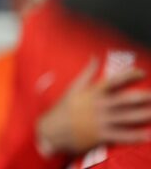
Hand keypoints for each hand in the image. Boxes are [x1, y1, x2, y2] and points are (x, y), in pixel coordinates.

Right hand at [36, 58, 150, 154]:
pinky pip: (122, 136)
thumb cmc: (63, 108)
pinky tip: (147, 135)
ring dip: (143, 115)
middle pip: (124, 100)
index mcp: (92, 93)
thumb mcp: (73, 88)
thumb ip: (86, 72)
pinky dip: (135, 136)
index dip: (128, 76)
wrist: (51, 131)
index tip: (142, 73)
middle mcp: (98, 106)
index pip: (113, 81)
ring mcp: (100, 121)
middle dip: (142, 97)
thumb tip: (95, 56)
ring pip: (127, 118)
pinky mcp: (101, 135)